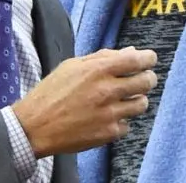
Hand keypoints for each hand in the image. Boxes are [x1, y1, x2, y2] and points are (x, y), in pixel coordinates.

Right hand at [12, 46, 157, 156]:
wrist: (35, 126)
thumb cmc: (51, 93)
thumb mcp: (72, 66)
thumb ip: (103, 57)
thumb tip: (131, 52)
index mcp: (98, 70)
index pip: (137, 60)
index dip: (149, 58)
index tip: (150, 59)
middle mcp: (107, 90)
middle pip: (146, 82)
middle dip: (148, 78)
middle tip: (143, 79)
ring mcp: (109, 113)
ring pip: (141, 104)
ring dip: (136, 99)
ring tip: (125, 99)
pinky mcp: (108, 133)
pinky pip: (127, 124)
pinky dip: (121, 120)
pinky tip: (108, 117)